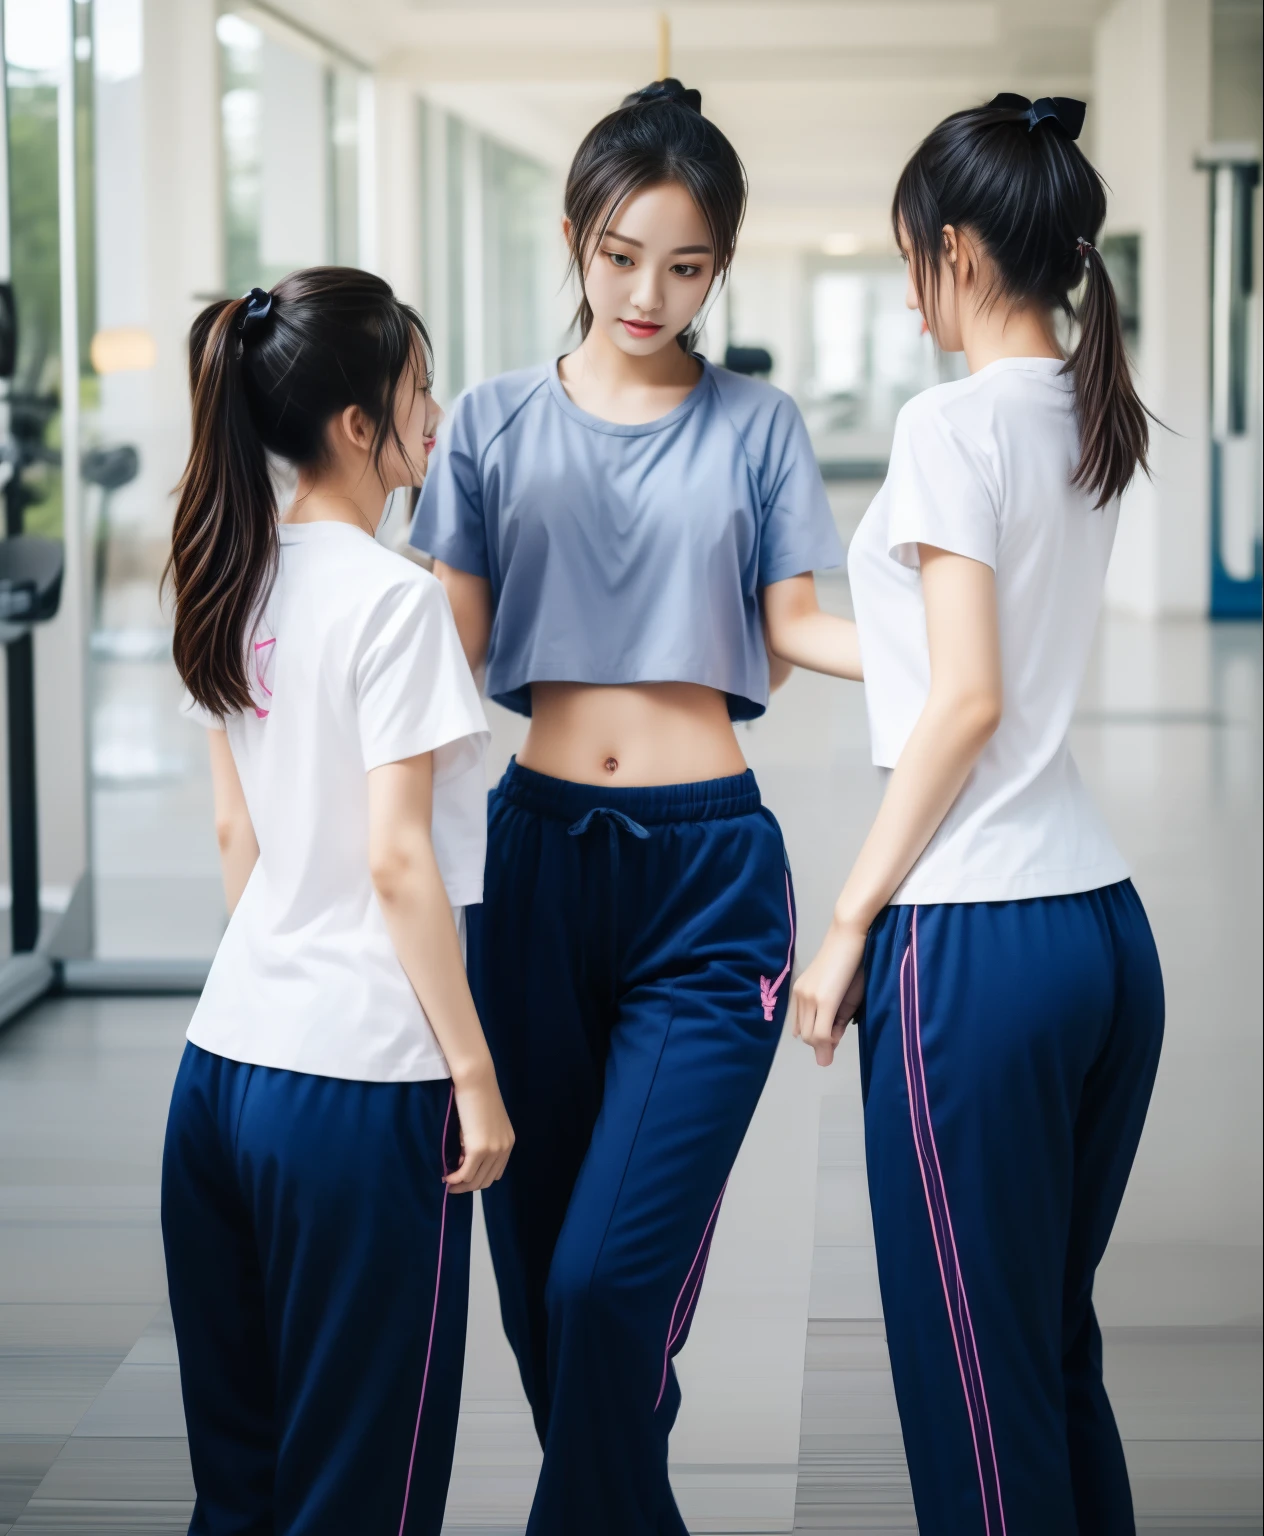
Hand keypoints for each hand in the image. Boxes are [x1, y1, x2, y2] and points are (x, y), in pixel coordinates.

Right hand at [447, 1066, 514, 1192]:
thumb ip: (479, 1143)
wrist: (476, 1080)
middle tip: (452, 1185)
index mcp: (508, 1142)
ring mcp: (493, 1149)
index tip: (463, 1178)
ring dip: (460, 1185)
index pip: (495, 1173)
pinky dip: (455, 1178)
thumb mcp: (483, 1124)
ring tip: (448, 1182)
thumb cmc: (476, 1096)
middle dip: (468, 1187)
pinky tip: (446, 1176)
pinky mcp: (479, 1148)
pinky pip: (466, 1173)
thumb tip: (463, 1160)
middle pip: (486, 1180)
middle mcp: (504, 1148)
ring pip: (475, 1180)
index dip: (478, 1179)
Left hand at [792, 917, 867, 1066]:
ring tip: (840, 1027)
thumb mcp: (842, 995)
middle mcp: (799, 996)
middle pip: (805, 1036)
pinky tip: (839, 1030)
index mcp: (801, 993)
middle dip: (823, 1043)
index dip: (818, 1038)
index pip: (802, 1029)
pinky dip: (829, 1040)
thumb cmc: (851, 961)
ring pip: (810, 1037)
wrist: (851, 935)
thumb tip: (828, 1050)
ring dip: (826, 1042)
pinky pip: (820, 1033)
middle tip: (839, 1032)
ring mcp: (808, 998)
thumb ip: (834, 1020)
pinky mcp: (823, 999)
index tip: (835, 1033)